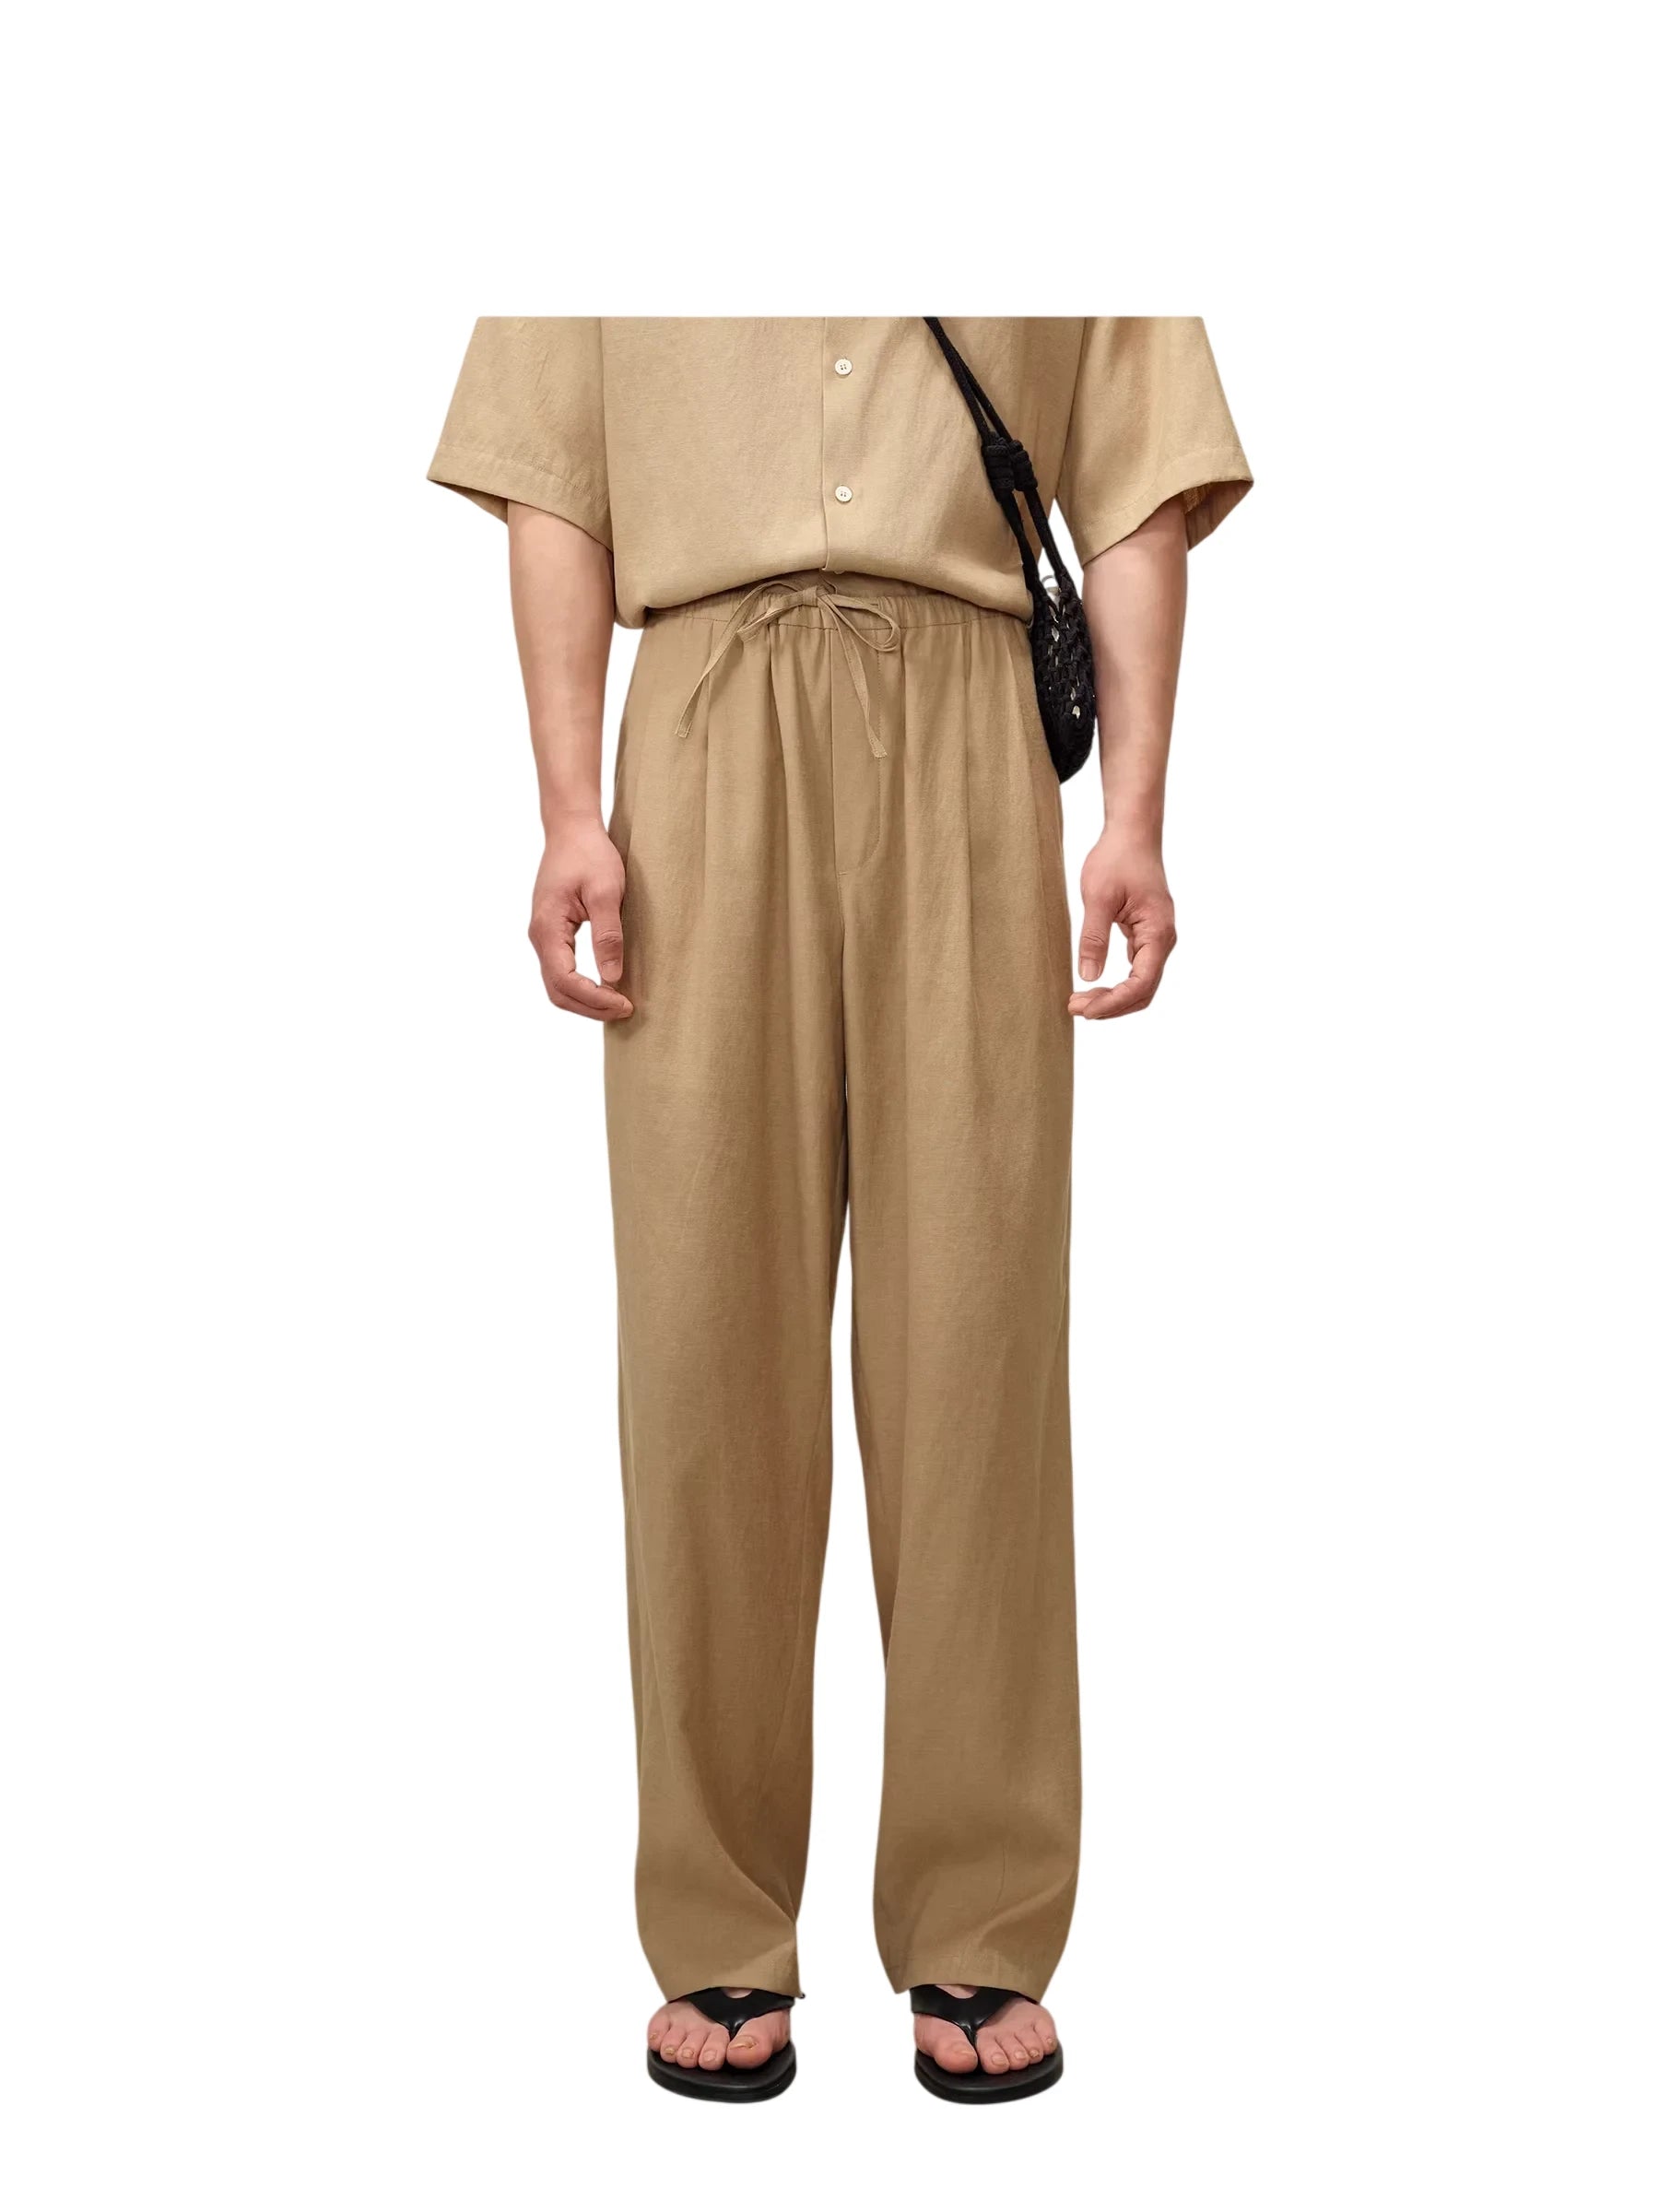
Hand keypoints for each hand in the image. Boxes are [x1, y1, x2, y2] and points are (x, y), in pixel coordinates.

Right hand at [528, 815, 632, 1019]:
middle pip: (557, 991)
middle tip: (625, 1010)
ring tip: (618, 1004)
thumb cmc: (589, 854)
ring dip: (586, 1000)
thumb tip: (613, 977)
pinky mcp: (553, 933)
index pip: (564, 980)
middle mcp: (539, 936)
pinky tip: (606, 987)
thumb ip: (608, 934)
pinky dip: (581, 986)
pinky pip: (562, 970)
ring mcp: (544, 936)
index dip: (594, 999)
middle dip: (590, 1007)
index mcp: (548, 928)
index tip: (624, 1003)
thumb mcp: (606, 891)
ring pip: (557, 984)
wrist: (571, 829)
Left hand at [1068, 833, 1176, 1020]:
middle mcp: (1163, 940)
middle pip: (1144, 990)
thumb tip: (1089, 976)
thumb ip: (1094, 938)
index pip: (1141, 983)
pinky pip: (1136, 970)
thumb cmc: (1117, 858)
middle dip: (1112, 1005)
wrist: (1132, 833)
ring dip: (1113, 998)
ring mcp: (1156, 939)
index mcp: (1158, 932)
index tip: (1085, 1010)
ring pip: (1141, 984)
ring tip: (1080, 1001)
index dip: (1114, 1002)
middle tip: (1075, 1008)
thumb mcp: (1098, 897)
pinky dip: (1117, 984)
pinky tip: (1093, 987)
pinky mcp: (1145, 935)